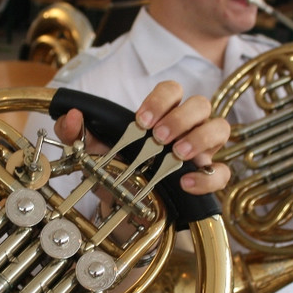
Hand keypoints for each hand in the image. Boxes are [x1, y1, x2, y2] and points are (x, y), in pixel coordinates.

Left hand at [52, 80, 230, 195]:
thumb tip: (71, 116)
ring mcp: (200, 150)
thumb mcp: (88, 149)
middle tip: (159, 137)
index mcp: (161, 113)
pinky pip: (221, 173)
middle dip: (181, 118)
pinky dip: (207, 177)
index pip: (172, 90)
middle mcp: (185, 127)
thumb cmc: (111, 166)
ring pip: (219, 129)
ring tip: (177, 153)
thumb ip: (73, 131)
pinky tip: (186, 182)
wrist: (118, 202)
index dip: (160, 100)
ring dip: (200, 139)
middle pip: (200, 104)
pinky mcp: (206, 178)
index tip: (142, 119)